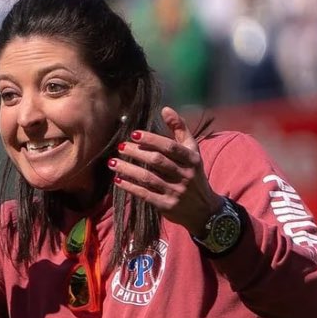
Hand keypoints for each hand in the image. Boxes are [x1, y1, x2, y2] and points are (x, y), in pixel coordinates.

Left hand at [110, 106, 220, 234]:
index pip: (170, 147)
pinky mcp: (166, 205)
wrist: (203, 208)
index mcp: (192, 158)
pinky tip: (118, 180)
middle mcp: (185, 174)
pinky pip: (145, 194)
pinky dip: (130, 187)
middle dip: (136, 153)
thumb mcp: (192, 151)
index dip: (151, 140)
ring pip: (148, 178)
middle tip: (120, 147)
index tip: (134, 134)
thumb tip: (165, 109)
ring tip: (112, 163)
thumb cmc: (193, 174)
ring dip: (128, 170)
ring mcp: (176, 191)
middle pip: (157, 161)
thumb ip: (180, 130)